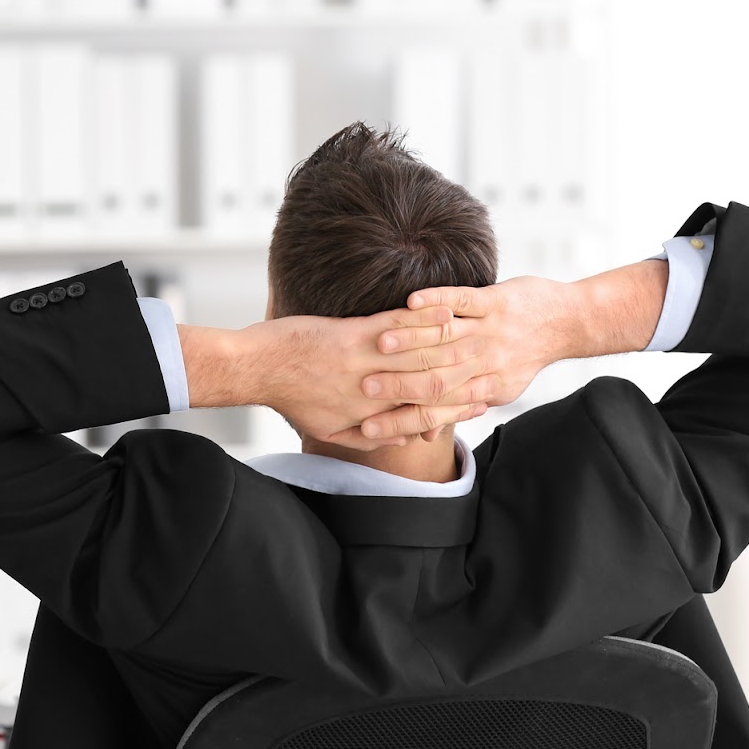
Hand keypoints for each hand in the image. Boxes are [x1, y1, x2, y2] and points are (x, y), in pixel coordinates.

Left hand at [244, 303, 481, 449]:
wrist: (257, 368)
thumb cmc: (288, 397)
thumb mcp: (323, 430)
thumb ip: (357, 437)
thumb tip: (384, 438)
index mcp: (367, 416)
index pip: (419, 416)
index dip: (452, 411)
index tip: (477, 404)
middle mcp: (372, 393)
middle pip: (427, 388)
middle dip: (462, 381)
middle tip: (491, 371)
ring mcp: (364, 363)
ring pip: (418, 357)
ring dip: (450, 345)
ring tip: (479, 334)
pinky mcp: (353, 336)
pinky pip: (395, 327)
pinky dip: (423, 319)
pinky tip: (444, 310)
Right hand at [358, 277, 576, 441]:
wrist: (567, 321)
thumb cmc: (522, 357)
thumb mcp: (496, 388)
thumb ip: (458, 407)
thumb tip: (423, 435)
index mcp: (484, 389)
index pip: (437, 410)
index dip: (402, 420)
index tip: (368, 426)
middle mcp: (487, 363)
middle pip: (437, 379)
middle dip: (398, 384)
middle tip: (362, 388)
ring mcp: (492, 331)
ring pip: (445, 340)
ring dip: (410, 341)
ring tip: (378, 344)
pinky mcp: (496, 300)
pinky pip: (462, 300)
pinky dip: (436, 301)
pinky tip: (411, 301)